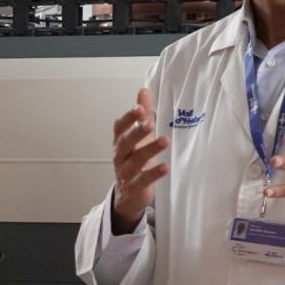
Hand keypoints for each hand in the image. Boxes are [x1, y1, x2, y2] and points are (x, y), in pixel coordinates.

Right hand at [110, 87, 169, 232]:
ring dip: (149, 150)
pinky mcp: (135, 187)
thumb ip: (142, 115)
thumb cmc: (134, 160)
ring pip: (135, 160)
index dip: (128, 118)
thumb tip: (144, 90)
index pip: (120, 127)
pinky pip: (143, 180)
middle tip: (149, 123)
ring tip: (164, 141)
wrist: (128, 194)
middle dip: (136, 132)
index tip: (139, 108)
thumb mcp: (138, 137)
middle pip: (125, 142)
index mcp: (120, 142)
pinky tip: (165, 166)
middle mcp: (120, 156)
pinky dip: (153, 173)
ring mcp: (126, 172)